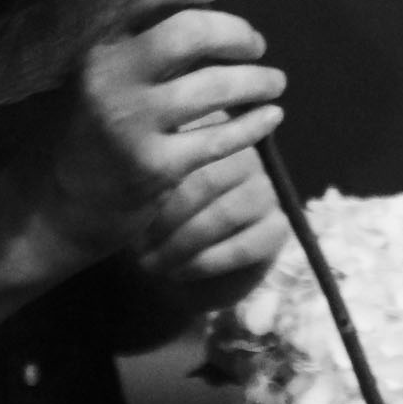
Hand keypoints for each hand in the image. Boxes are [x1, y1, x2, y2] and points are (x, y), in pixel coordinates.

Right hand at [15, 0, 285, 265]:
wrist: (52, 208)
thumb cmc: (80, 128)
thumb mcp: (89, 71)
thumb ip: (128, 34)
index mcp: (89, 43)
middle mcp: (106, 77)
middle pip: (190, 32)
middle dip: (235, 32)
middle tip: (254, 42)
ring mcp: (130, 123)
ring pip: (214, 86)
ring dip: (257, 80)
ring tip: (274, 81)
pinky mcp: (154, 167)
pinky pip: (220, 138)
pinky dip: (254, 123)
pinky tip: (271, 116)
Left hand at [136, 142, 288, 296]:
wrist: (180, 264)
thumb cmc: (155, 217)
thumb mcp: (144, 190)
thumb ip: (147, 171)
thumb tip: (132, 169)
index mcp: (212, 131)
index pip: (185, 148)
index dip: (155, 182)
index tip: (125, 210)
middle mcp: (248, 154)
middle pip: (206, 181)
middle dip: (167, 216)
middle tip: (135, 243)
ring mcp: (266, 190)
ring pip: (223, 215)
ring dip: (181, 244)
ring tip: (150, 262)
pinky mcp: (277, 228)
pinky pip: (242, 247)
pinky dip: (203, 263)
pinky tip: (177, 272)